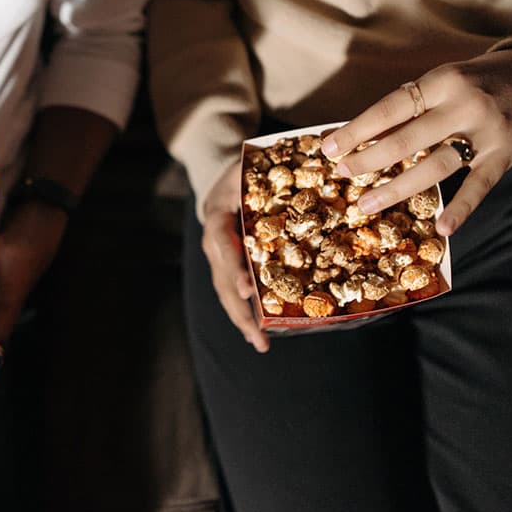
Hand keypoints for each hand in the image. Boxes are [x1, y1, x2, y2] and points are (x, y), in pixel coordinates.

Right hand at [203, 162, 268, 352]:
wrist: (218, 184)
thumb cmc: (237, 174)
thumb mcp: (242, 168)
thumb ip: (254, 176)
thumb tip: (296, 179)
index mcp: (218, 221)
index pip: (223, 247)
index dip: (233, 269)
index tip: (246, 289)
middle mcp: (215, 246)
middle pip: (223, 283)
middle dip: (240, 311)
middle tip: (257, 335)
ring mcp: (220, 261)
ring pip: (227, 294)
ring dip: (243, 320)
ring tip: (260, 344)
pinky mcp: (229, 269)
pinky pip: (234, 294)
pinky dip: (246, 315)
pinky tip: (260, 333)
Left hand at [321, 47, 511, 235]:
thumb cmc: (480, 81)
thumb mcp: (445, 82)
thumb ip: (410, 108)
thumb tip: (361, 137)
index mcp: (444, 81)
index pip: (390, 109)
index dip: (356, 130)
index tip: (328, 148)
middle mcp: (465, 105)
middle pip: (407, 140)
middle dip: (368, 160)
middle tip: (342, 175)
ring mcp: (488, 132)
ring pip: (435, 166)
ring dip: (397, 188)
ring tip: (366, 204)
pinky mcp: (507, 155)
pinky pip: (479, 186)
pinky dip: (461, 208)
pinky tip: (442, 228)